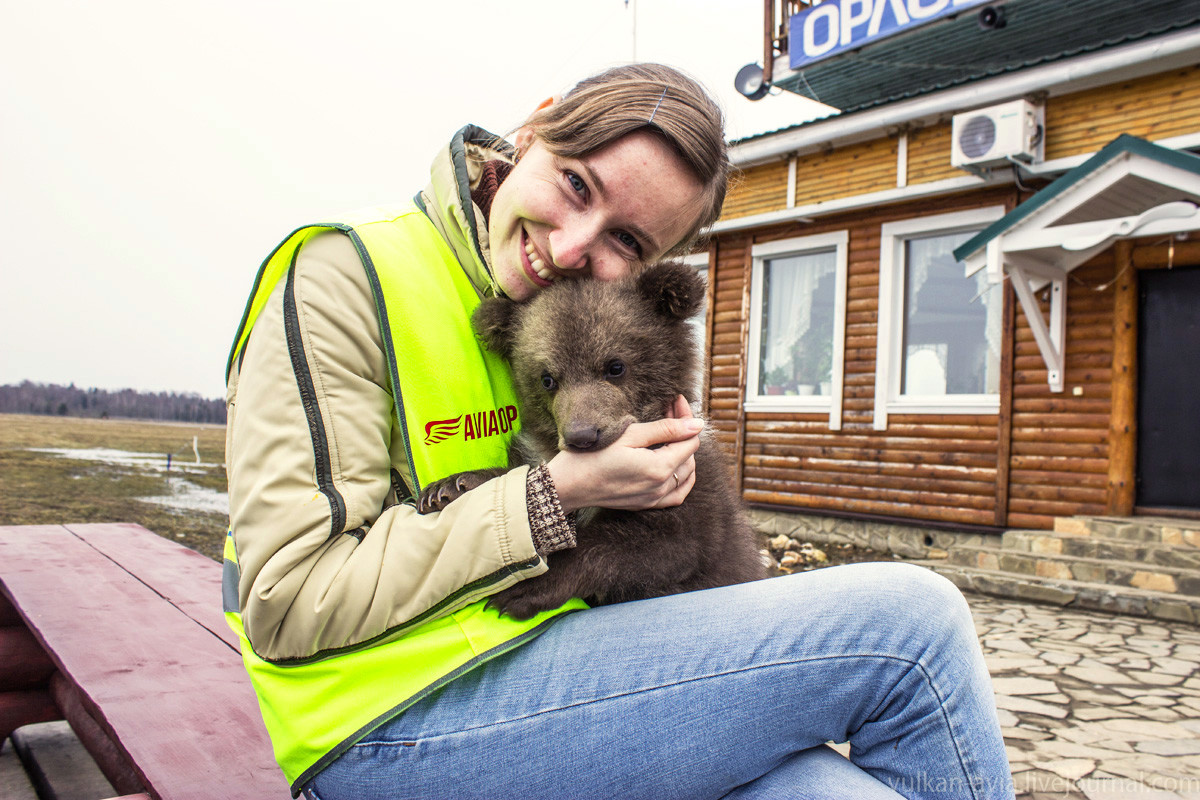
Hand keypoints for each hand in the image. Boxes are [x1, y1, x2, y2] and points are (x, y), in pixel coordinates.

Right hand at [546, 395, 701, 513]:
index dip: (686, 419)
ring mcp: (654, 499)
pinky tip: (674, 465)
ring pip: (686, 475)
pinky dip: (681, 478)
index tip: (675, 402)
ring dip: (683, 452)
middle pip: (689, 456)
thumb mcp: (629, 435)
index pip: (690, 441)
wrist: (568, 485)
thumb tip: (696, 425)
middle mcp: (661, 487)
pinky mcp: (646, 504)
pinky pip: (676, 494)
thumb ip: (665, 429)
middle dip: (684, 432)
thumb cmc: (592, 455)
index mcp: (659, 468)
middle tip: (669, 410)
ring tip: (669, 434)